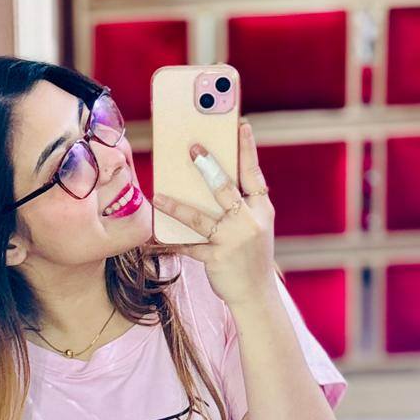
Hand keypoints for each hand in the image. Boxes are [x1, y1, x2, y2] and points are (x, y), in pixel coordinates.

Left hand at [150, 119, 276, 307]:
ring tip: (158, 196)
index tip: (240, 125)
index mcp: (262, 210)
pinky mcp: (217, 257)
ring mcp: (233, 240)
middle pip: (225, 188)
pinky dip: (173, 242)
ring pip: (200, 217)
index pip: (254, 174)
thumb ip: (241, 206)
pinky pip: (190, 246)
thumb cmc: (251, 256)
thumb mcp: (255, 228)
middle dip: (208, 167)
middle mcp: (250, 222)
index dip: (247, 149)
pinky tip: (156, 236)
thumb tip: (209, 181)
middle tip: (192, 149)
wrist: (256, 295)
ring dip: (176, 206)